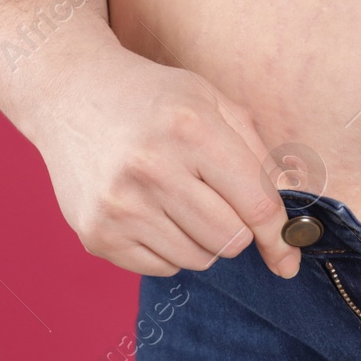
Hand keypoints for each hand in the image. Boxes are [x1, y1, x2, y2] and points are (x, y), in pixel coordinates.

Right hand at [25, 49, 299, 278]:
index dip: (280, 236)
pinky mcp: (96, 235)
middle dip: (236, 226)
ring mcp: (119, 206)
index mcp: (191, 129)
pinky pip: (162, 268)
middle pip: (230, 239)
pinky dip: (168, 248)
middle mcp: (152, 168)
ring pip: (199, 259)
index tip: (288, 259)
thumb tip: (290, 227)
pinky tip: (149, 210)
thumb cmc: (153, 98)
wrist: (70, 93)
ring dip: (201, 238)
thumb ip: (259, 156)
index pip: (256, 204)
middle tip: (213, 197)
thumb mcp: (213, 102)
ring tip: (176, 198)